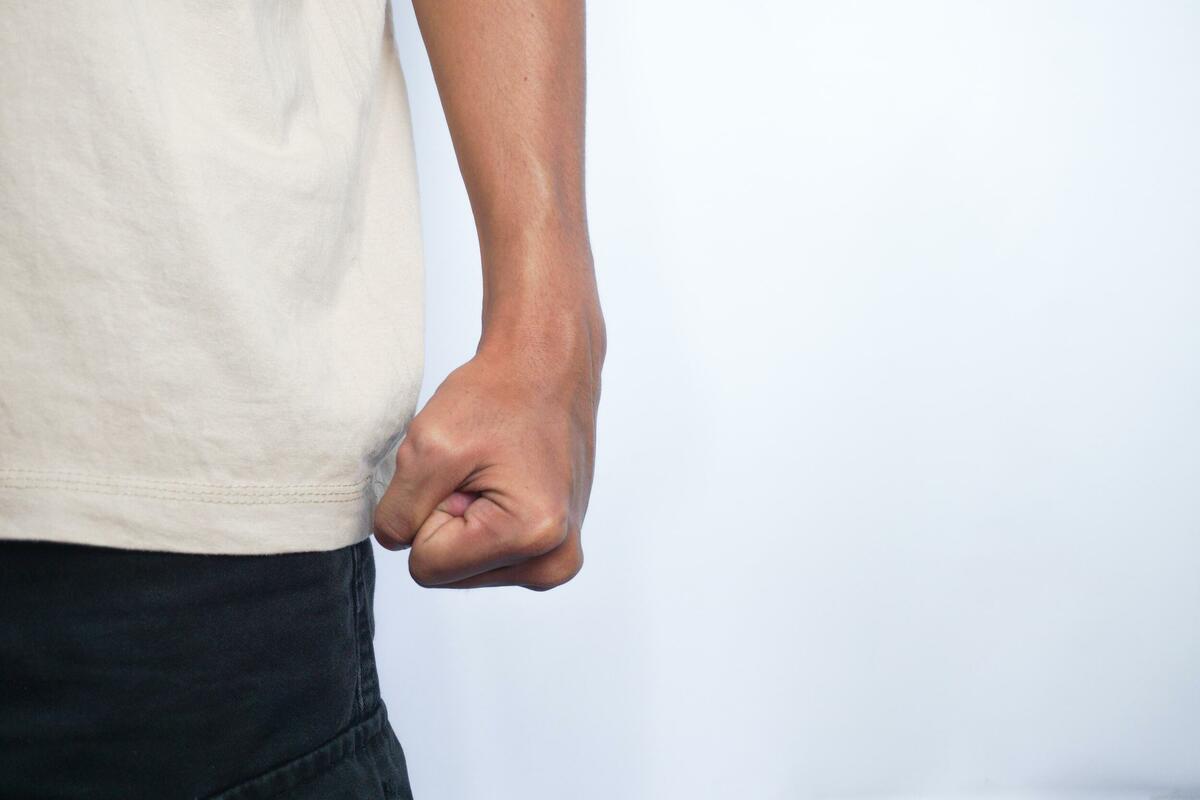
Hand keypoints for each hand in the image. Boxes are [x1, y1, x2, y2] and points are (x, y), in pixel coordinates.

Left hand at [371, 316, 603, 589]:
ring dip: (466, 519)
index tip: (460, 472)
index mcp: (530, 536)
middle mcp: (555, 560)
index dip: (428, 513)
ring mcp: (560, 558)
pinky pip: (489, 556)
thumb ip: (398, 512)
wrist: (546, 369)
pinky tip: (505, 482)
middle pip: (450, 573)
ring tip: (492, 473)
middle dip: (449, 520)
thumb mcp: (428, 446)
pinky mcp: (556, 549)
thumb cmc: (498, 396)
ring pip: (467, 567)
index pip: (427, 567)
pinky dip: (485, 520)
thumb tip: (397, 543)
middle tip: (476, 470)